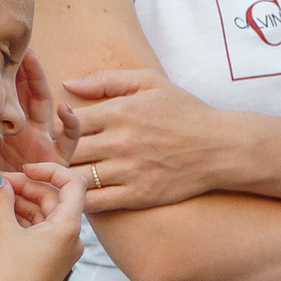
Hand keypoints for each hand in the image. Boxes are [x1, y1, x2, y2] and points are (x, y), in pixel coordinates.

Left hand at [0, 51, 81, 173]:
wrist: (7, 221)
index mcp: (7, 131)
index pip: (6, 95)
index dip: (1, 74)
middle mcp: (26, 132)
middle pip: (23, 91)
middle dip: (19, 67)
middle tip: (12, 44)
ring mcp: (42, 143)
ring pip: (43, 103)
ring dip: (36, 79)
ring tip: (30, 57)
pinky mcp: (57, 160)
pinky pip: (70, 138)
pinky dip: (70, 123)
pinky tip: (64, 109)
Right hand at [0, 161, 87, 280]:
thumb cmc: (8, 277)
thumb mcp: (2, 232)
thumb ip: (1, 199)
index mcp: (70, 227)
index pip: (72, 183)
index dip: (49, 169)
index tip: (23, 168)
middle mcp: (72, 238)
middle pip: (55, 197)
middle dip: (27, 186)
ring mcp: (62, 249)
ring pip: (45, 213)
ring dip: (22, 201)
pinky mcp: (50, 259)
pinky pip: (40, 229)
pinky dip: (23, 217)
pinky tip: (1, 212)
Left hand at [63, 68, 233, 211]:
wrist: (222, 148)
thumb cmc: (186, 112)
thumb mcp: (150, 82)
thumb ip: (107, 79)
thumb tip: (68, 84)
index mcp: (119, 111)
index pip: (67, 121)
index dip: (60, 128)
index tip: (65, 133)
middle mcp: (120, 141)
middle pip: (67, 151)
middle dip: (59, 154)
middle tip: (59, 156)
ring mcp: (129, 170)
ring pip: (77, 177)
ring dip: (67, 177)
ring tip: (67, 174)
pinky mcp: (138, 195)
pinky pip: (96, 201)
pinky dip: (82, 198)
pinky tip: (84, 192)